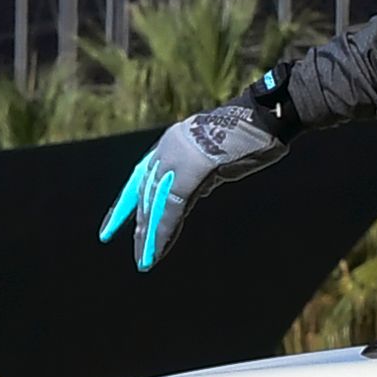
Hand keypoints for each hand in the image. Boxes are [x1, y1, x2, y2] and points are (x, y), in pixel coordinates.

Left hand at [99, 94, 290, 271]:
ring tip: (146, 259)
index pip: (140, 178)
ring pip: (155, 203)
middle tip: (137, 253)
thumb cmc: (250, 136)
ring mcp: (178, 157)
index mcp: (171, 143)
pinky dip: (164, 230)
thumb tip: (188, 194)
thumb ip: (197, 174)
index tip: (110, 227)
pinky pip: (172, 207)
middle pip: (145, 194)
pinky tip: (158, 249)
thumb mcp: (215, 158)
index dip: (125, 204)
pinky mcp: (191, 170)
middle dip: (139, 226)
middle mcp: (168, 149)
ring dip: (150, 235)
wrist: (266, 117)